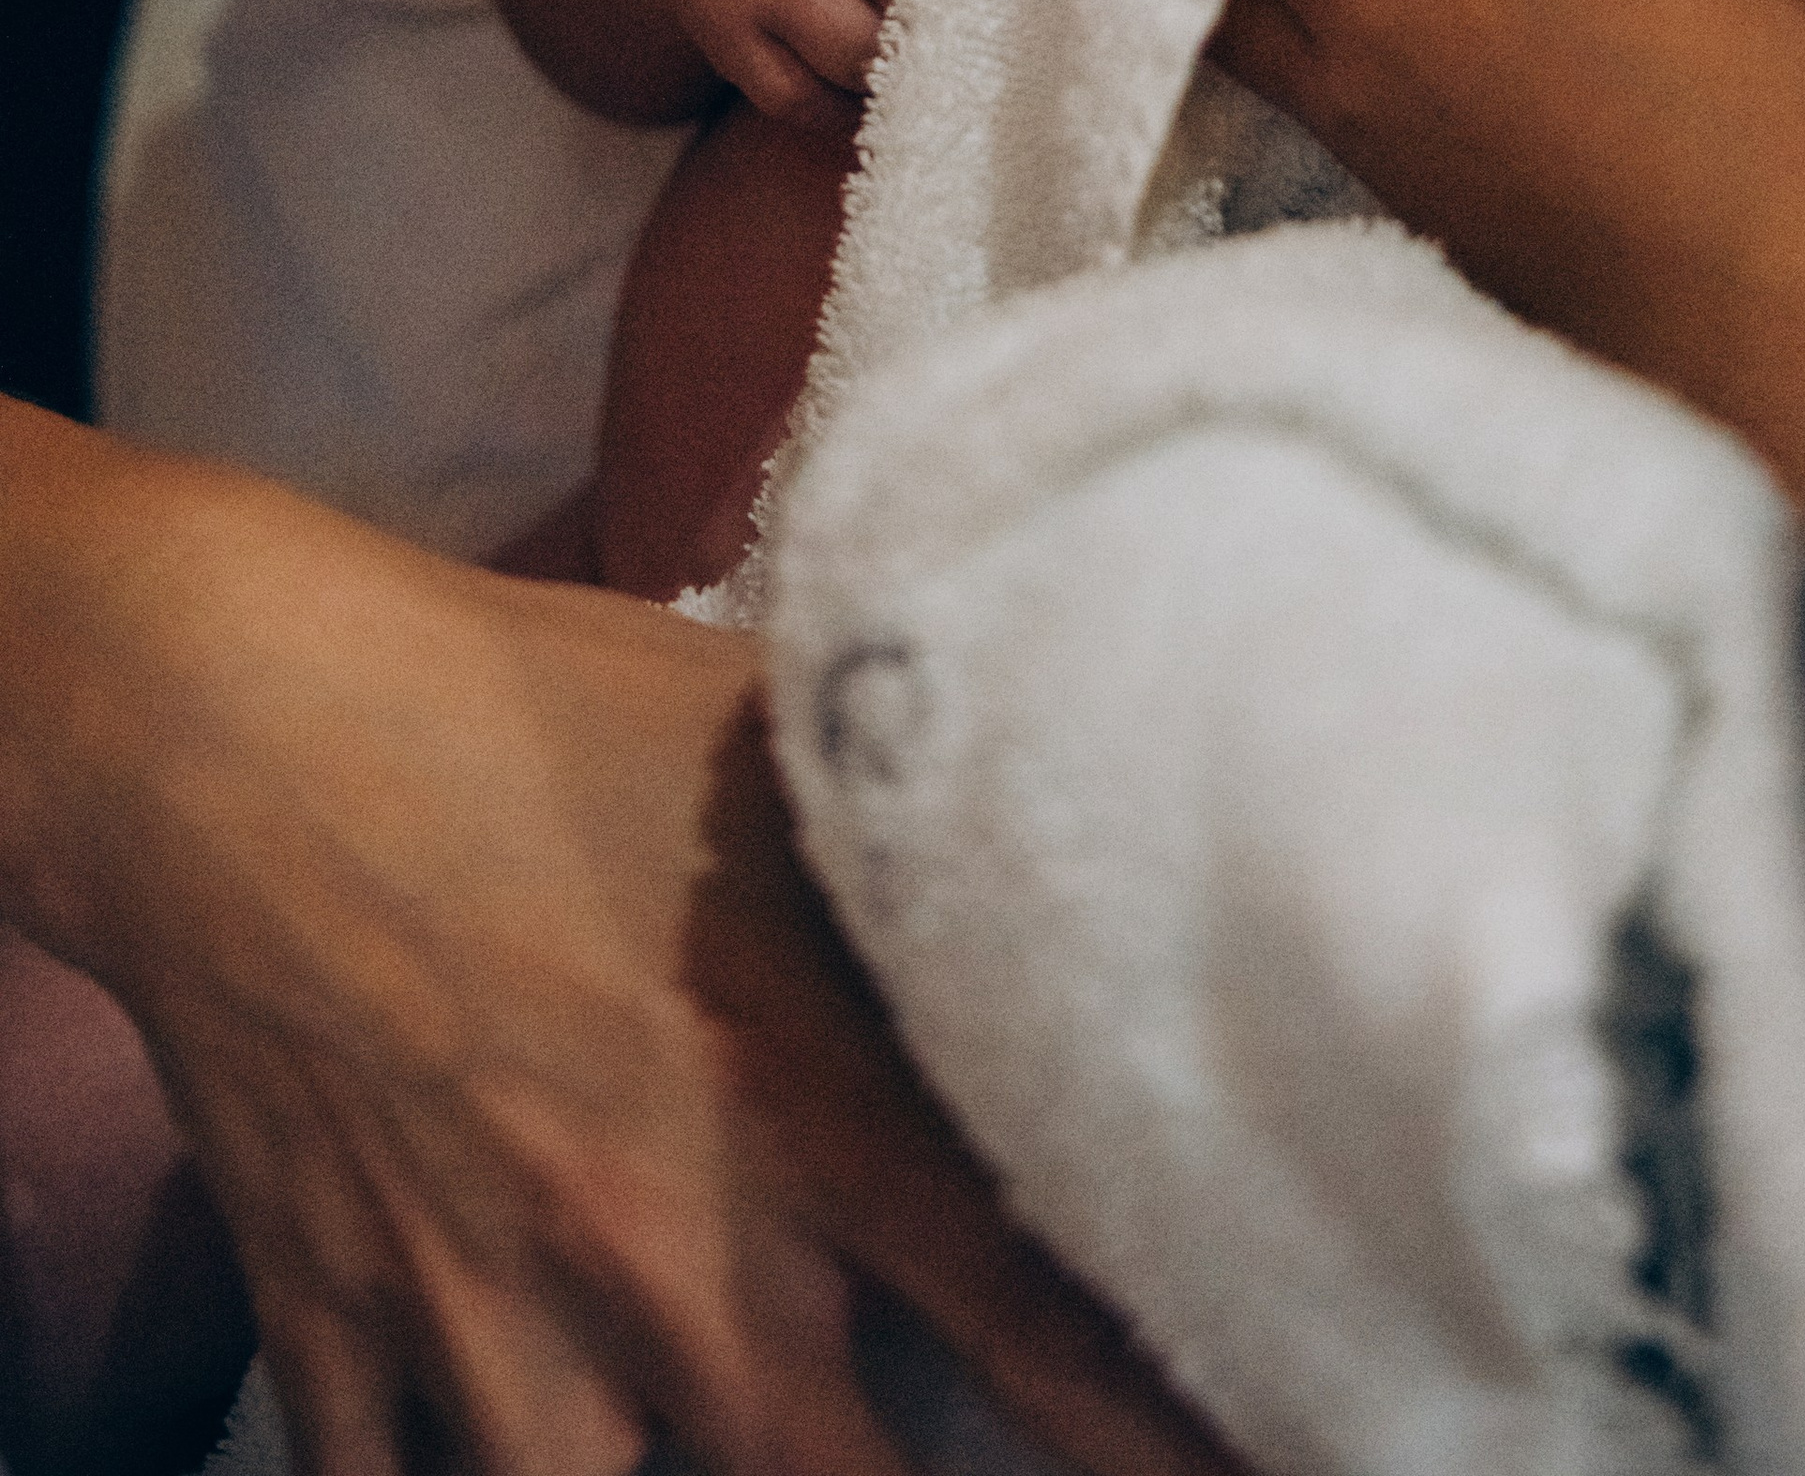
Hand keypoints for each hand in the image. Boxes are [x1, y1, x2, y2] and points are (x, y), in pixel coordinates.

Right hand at [0, 416, 1236, 1475]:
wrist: (239, 728)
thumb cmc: (530, 710)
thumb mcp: (780, 753)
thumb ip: (926, 862)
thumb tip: (1106, 867)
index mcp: (807, 1102)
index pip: (1043, 1326)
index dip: (1156, 1428)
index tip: (1258, 1441)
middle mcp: (671, 1259)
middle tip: (978, 1435)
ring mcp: (497, 1334)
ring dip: (681, 1463)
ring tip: (706, 1384)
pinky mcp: (347, 1353)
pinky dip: (463, 1471)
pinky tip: (533, 1402)